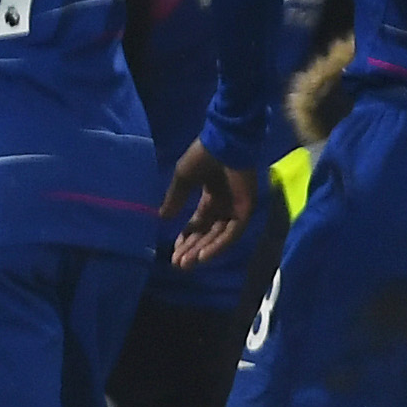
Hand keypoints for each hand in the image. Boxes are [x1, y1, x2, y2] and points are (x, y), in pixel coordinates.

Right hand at [166, 143, 254, 268]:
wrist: (225, 142)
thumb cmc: (203, 155)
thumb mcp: (183, 178)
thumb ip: (175, 198)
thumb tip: (162, 217)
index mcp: (211, 196)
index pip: (198, 223)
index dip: (186, 237)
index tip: (173, 251)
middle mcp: (224, 205)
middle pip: (207, 234)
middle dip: (192, 249)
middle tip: (178, 264)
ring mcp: (235, 208)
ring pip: (219, 237)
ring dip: (204, 250)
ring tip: (188, 263)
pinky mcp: (245, 210)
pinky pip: (232, 233)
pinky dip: (218, 245)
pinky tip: (203, 255)